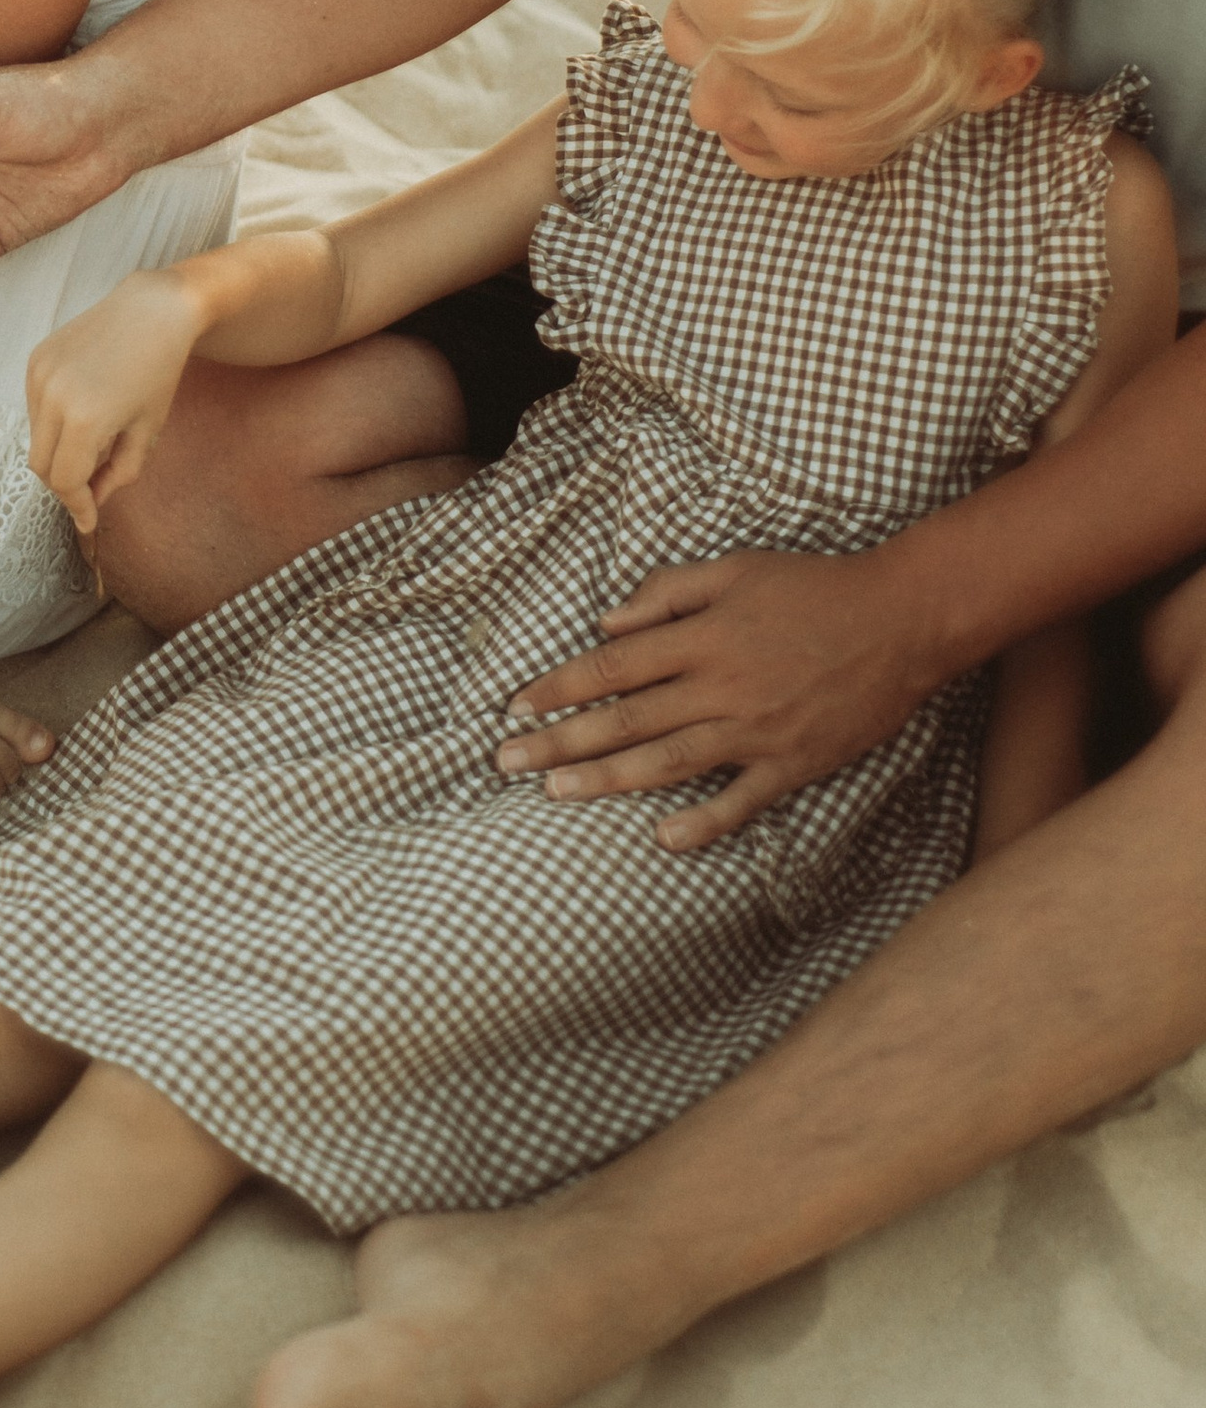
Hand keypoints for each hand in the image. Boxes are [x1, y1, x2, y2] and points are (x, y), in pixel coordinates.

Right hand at [27, 275, 200, 533]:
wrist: (152, 310)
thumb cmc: (160, 372)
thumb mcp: (147, 431)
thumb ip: (119, 473)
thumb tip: (93, 500)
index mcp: (85, 420)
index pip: (65, 481)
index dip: (77, 505)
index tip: (89, 519)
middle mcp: (53, 398)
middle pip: (42, 465)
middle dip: (65, 484)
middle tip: (90, 490)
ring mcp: (39, 376)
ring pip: (36, 438)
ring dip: (59, 453)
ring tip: (94, 444)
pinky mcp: (35, 360)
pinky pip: (35, 409)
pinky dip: (53, 424)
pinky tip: (83, 411)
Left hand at [492, 547, 940, 849]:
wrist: (901, 619)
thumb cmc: (813, 587)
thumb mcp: (735, 569)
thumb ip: (667, 593)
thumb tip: (607, 621)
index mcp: (703, 637)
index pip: (612, 666)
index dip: (558, 686)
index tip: (515, 707)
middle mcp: (721, 686)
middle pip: (625, 719)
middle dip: (560, 741)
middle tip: (506, 761)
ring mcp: (758, 730)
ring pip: (668, 762)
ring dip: (607, 778)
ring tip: (556, 792)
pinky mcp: (795, 762)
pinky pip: (743, 801)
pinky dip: (705, 822)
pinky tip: (664, 838)